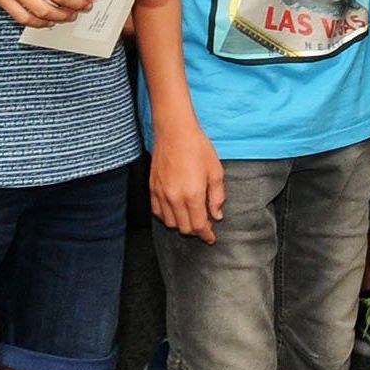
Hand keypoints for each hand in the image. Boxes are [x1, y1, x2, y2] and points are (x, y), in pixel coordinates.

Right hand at [151, 123, 225, 242]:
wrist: (174, 131)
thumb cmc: (197, 148)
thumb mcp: (216, 171)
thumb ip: (217, 196)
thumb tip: (217, 215)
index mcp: (193, 195)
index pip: (199, 226)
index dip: (207, 235)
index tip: (211, 238)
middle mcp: (175, 198)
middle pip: (184, 228)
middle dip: (196, 231)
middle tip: (204, 225)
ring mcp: (161, 194)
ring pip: (170, 223)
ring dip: (181, 224)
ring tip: (190, 217)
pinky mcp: (152, 188)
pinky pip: (157, 212)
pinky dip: (167, 216)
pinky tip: (175, 210)